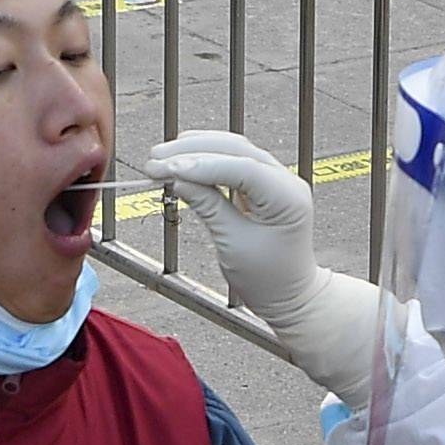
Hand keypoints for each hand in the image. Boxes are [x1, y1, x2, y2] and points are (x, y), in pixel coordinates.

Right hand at [144, 132, 388, 402]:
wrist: (290, 296)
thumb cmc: (267, 278)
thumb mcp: (233, 244)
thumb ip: (208, 207)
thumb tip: (177, 178)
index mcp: (287, 198)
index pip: (242, 168)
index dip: (201, 165)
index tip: (166, 168)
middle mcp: (285, 181)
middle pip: (236, 150)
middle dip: (193, 151)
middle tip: (154, 160)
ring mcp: (275, 179)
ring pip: (232, 149)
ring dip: (196, 149)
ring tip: (160, 157)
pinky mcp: (262, 183)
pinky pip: (232, 161)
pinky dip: (205, 159)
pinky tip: (180, 160)